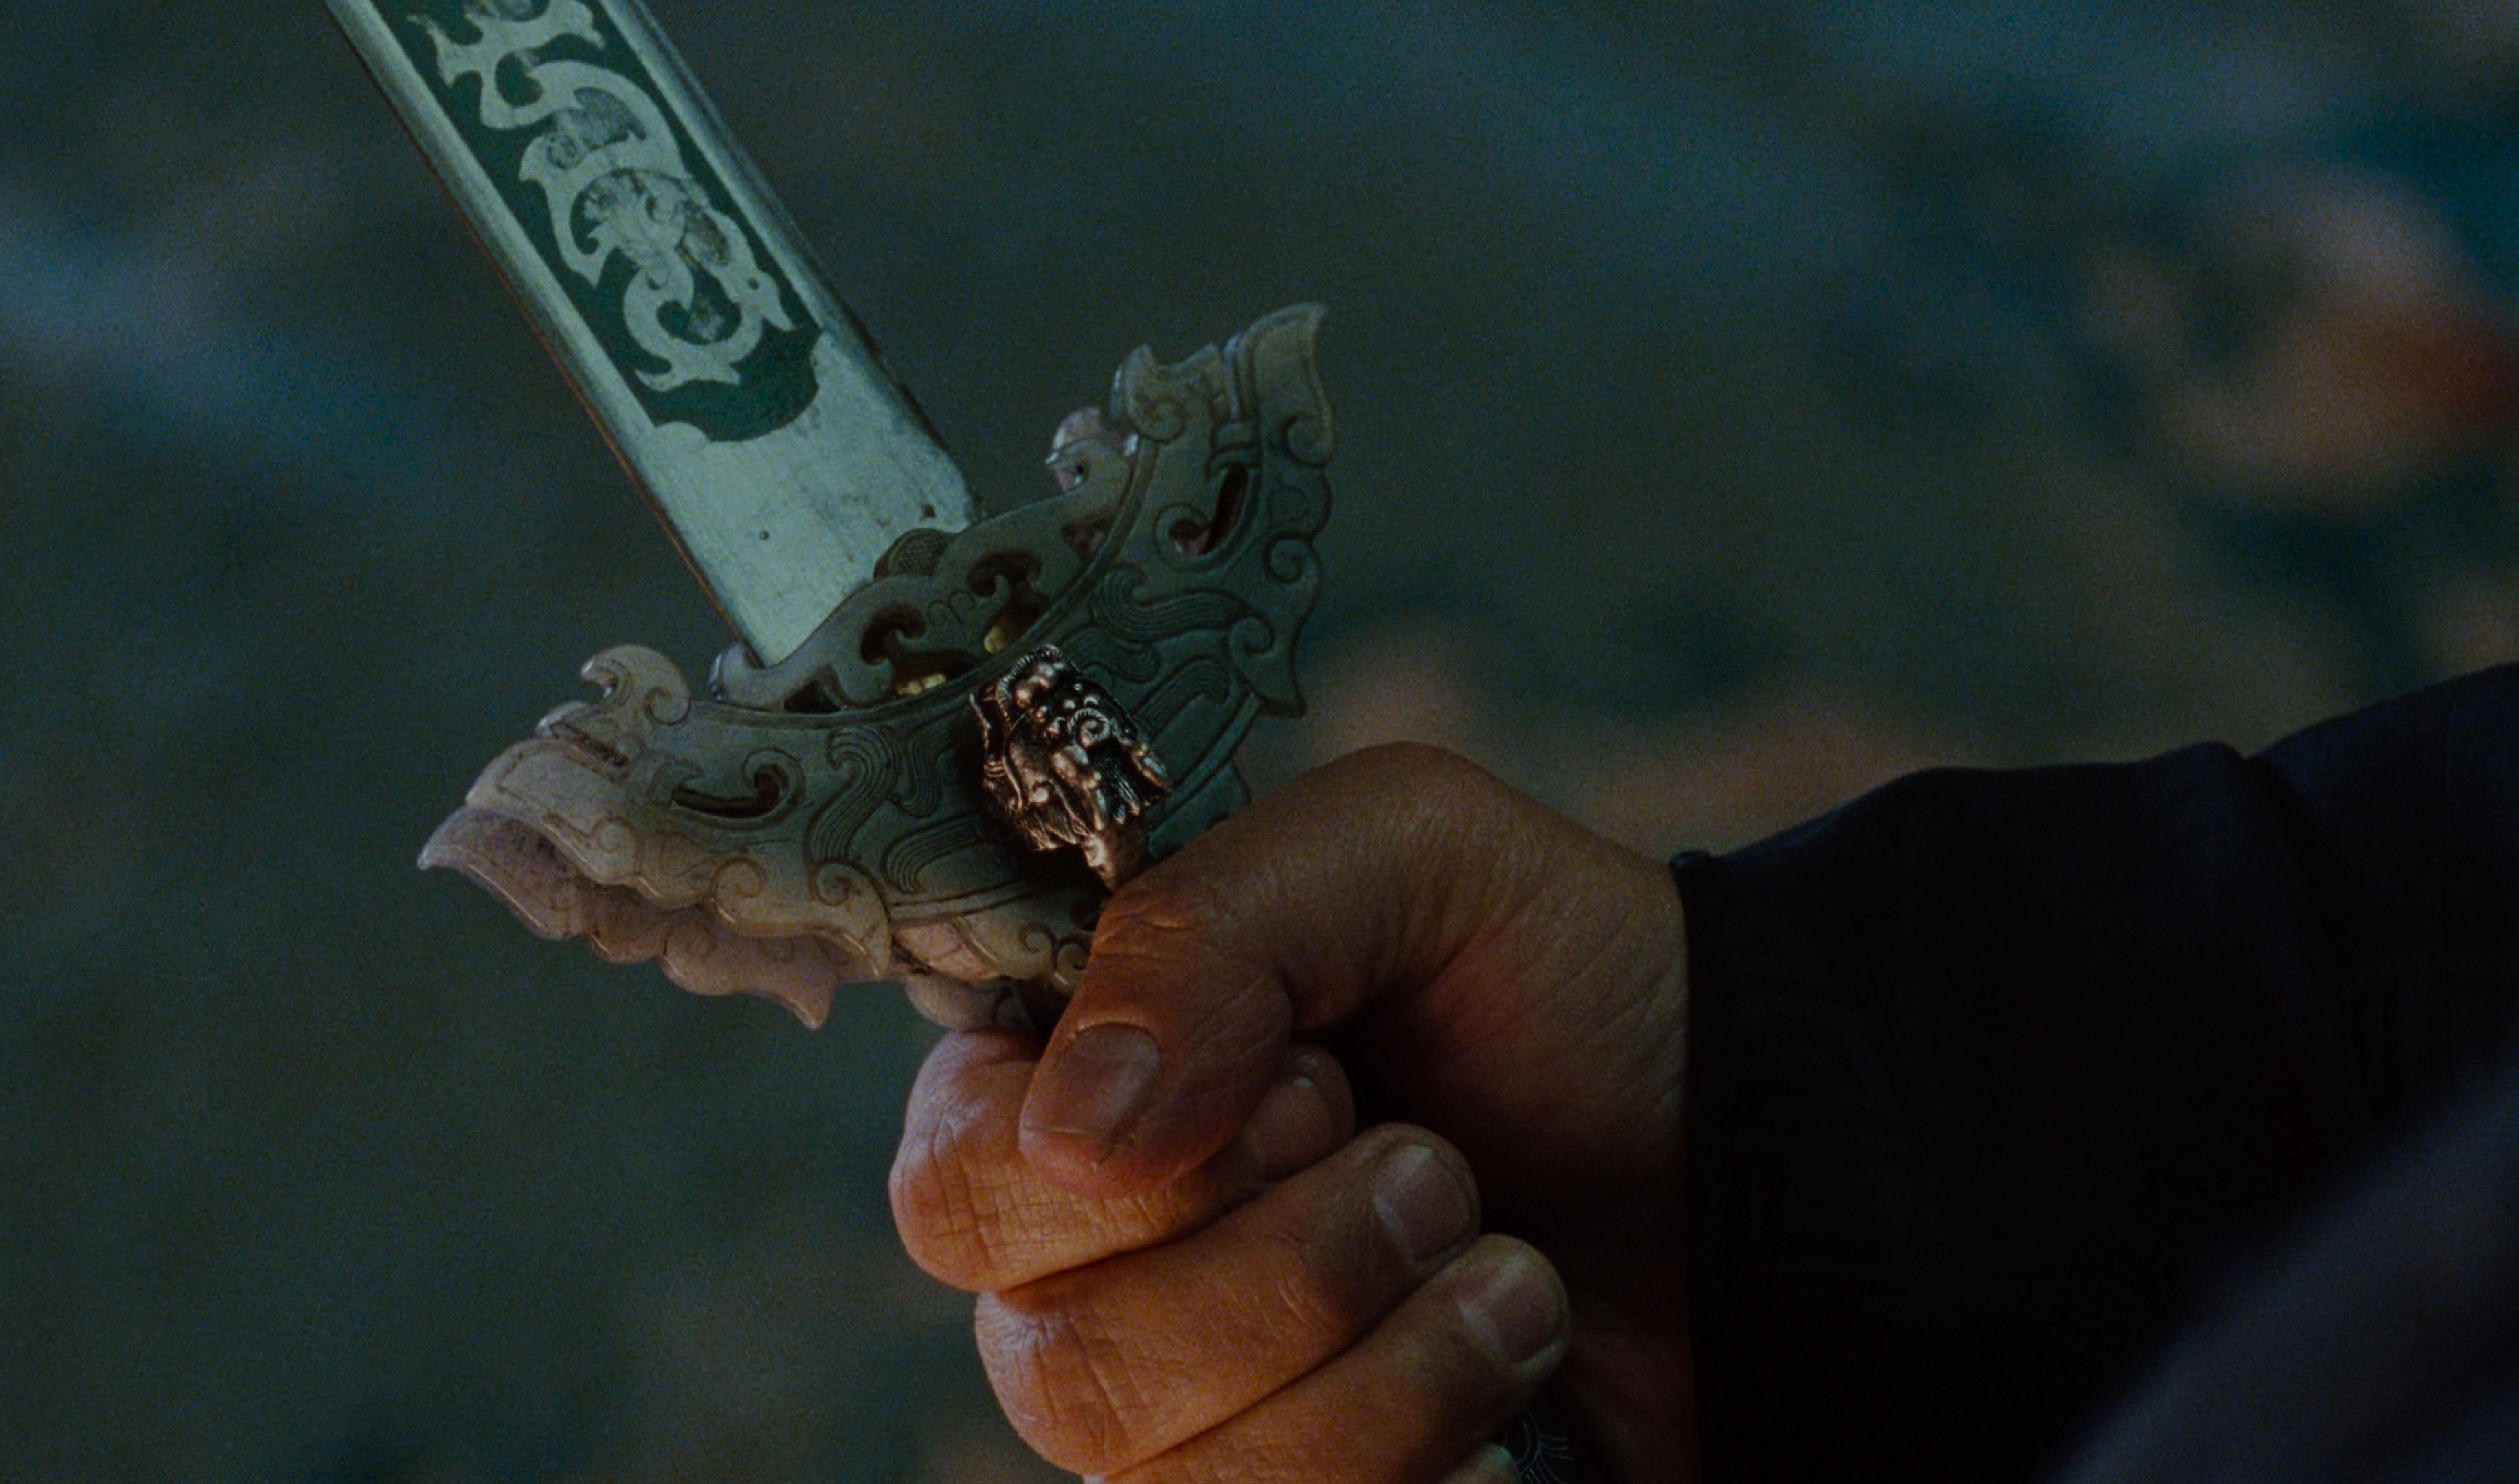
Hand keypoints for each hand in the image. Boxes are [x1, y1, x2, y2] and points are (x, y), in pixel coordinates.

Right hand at [891, 745, 1694, 1480]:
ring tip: (1510, 1270)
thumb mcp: (1400, 852)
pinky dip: (1422, 1449)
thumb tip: (1068, 1129)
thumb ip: (1202, 932)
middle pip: (1051, 1367)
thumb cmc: (1550, 978)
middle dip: (1286, 1268)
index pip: (953, 1187)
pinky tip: (1513, 1362)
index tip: (1314, 1083)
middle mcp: (1090, 1273)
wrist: (1741, 1148)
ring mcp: (1187, 1421)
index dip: (1123, 1161)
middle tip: (1435, 1165)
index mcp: (1069, 1092)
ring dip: (1379, 1372)